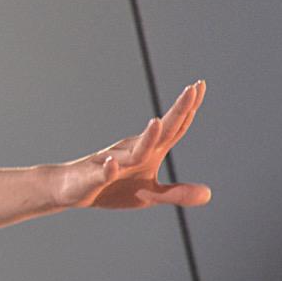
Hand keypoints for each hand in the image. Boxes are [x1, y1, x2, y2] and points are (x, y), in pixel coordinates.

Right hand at [51, 81, 210, 208]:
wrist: (72, 189)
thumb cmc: (112, 188)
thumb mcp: (149, 196)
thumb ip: (177, 194)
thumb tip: (209, 194)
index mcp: (149, 151)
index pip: (175, 127)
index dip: (189, 108)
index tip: (200, 84)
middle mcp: (134, 150)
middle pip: (161, 130)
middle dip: (177, 110)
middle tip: (191, 88)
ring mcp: (114, 163)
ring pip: (135, 151)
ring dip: (147, 137)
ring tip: (157, 122)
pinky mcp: (95, 179)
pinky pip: (103, 173)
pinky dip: (108, 169)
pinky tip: (111, 165)